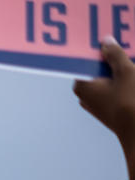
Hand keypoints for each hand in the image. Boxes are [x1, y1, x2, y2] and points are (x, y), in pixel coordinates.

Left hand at [75, 38, 134, 179]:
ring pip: (107, 79)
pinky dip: (121, 80)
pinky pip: (113, 88)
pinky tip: (130, 77)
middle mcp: (84, 95)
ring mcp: (96, 103)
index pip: (86, 60)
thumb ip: (114, 55)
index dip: (99, 49)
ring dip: (118, 69)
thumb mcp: (124, 71)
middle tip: (123, 49)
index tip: (108, 40)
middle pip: (97, 69)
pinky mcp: (108, 108)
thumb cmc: (129, 101)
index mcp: (82, 85)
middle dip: (110, 59)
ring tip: (128, 62)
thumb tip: (105, 41)